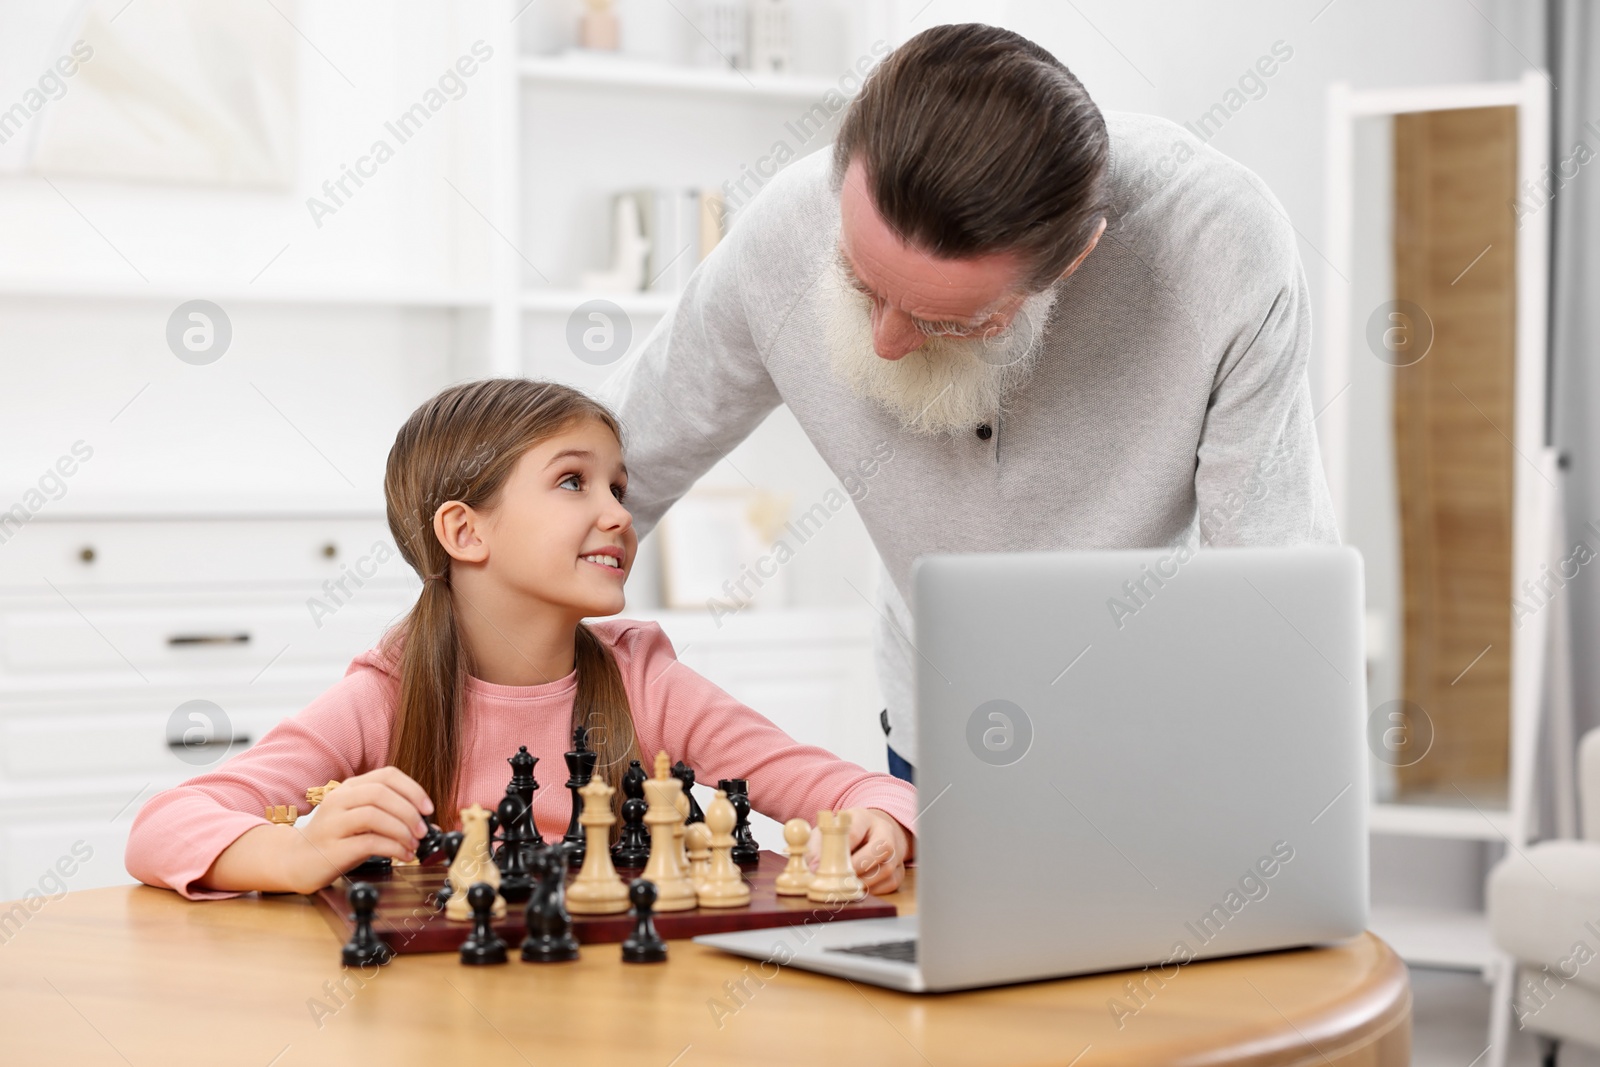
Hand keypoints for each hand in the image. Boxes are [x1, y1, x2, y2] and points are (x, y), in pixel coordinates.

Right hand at [286, 767, 434, 891]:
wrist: (296, 861)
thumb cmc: (336, 840)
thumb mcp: (362, 821)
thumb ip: (390, 816)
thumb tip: (428, 824)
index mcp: (349, 788)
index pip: (387, 775)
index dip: (413, 789)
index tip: (428, 808)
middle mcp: (339, 800)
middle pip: (381, 793)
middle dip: (409, 811)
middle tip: (423, 830)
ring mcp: (333, 823)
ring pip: (374, 815)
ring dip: (401, 830)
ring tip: (414, 844)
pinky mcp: (332, 848)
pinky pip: (368, 843)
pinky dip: (393, 848)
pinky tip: (402, 856)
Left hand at [807, 807, 913, 894]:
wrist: (870, 834)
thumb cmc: (845, 833)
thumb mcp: (828, 831)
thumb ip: (817, 845)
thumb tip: (812, 867)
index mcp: (863, 818)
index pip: (854, 831)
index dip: (837, 849)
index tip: (818, 865)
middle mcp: (885, 832)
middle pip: (881, 848)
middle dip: (857, 866)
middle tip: (837, 878)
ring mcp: (895, 852)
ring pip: (887, 869)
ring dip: (864, 882)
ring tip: (844, 886)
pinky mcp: (899, 870)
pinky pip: (890, 884)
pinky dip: (873, 890)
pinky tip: (857, 889)